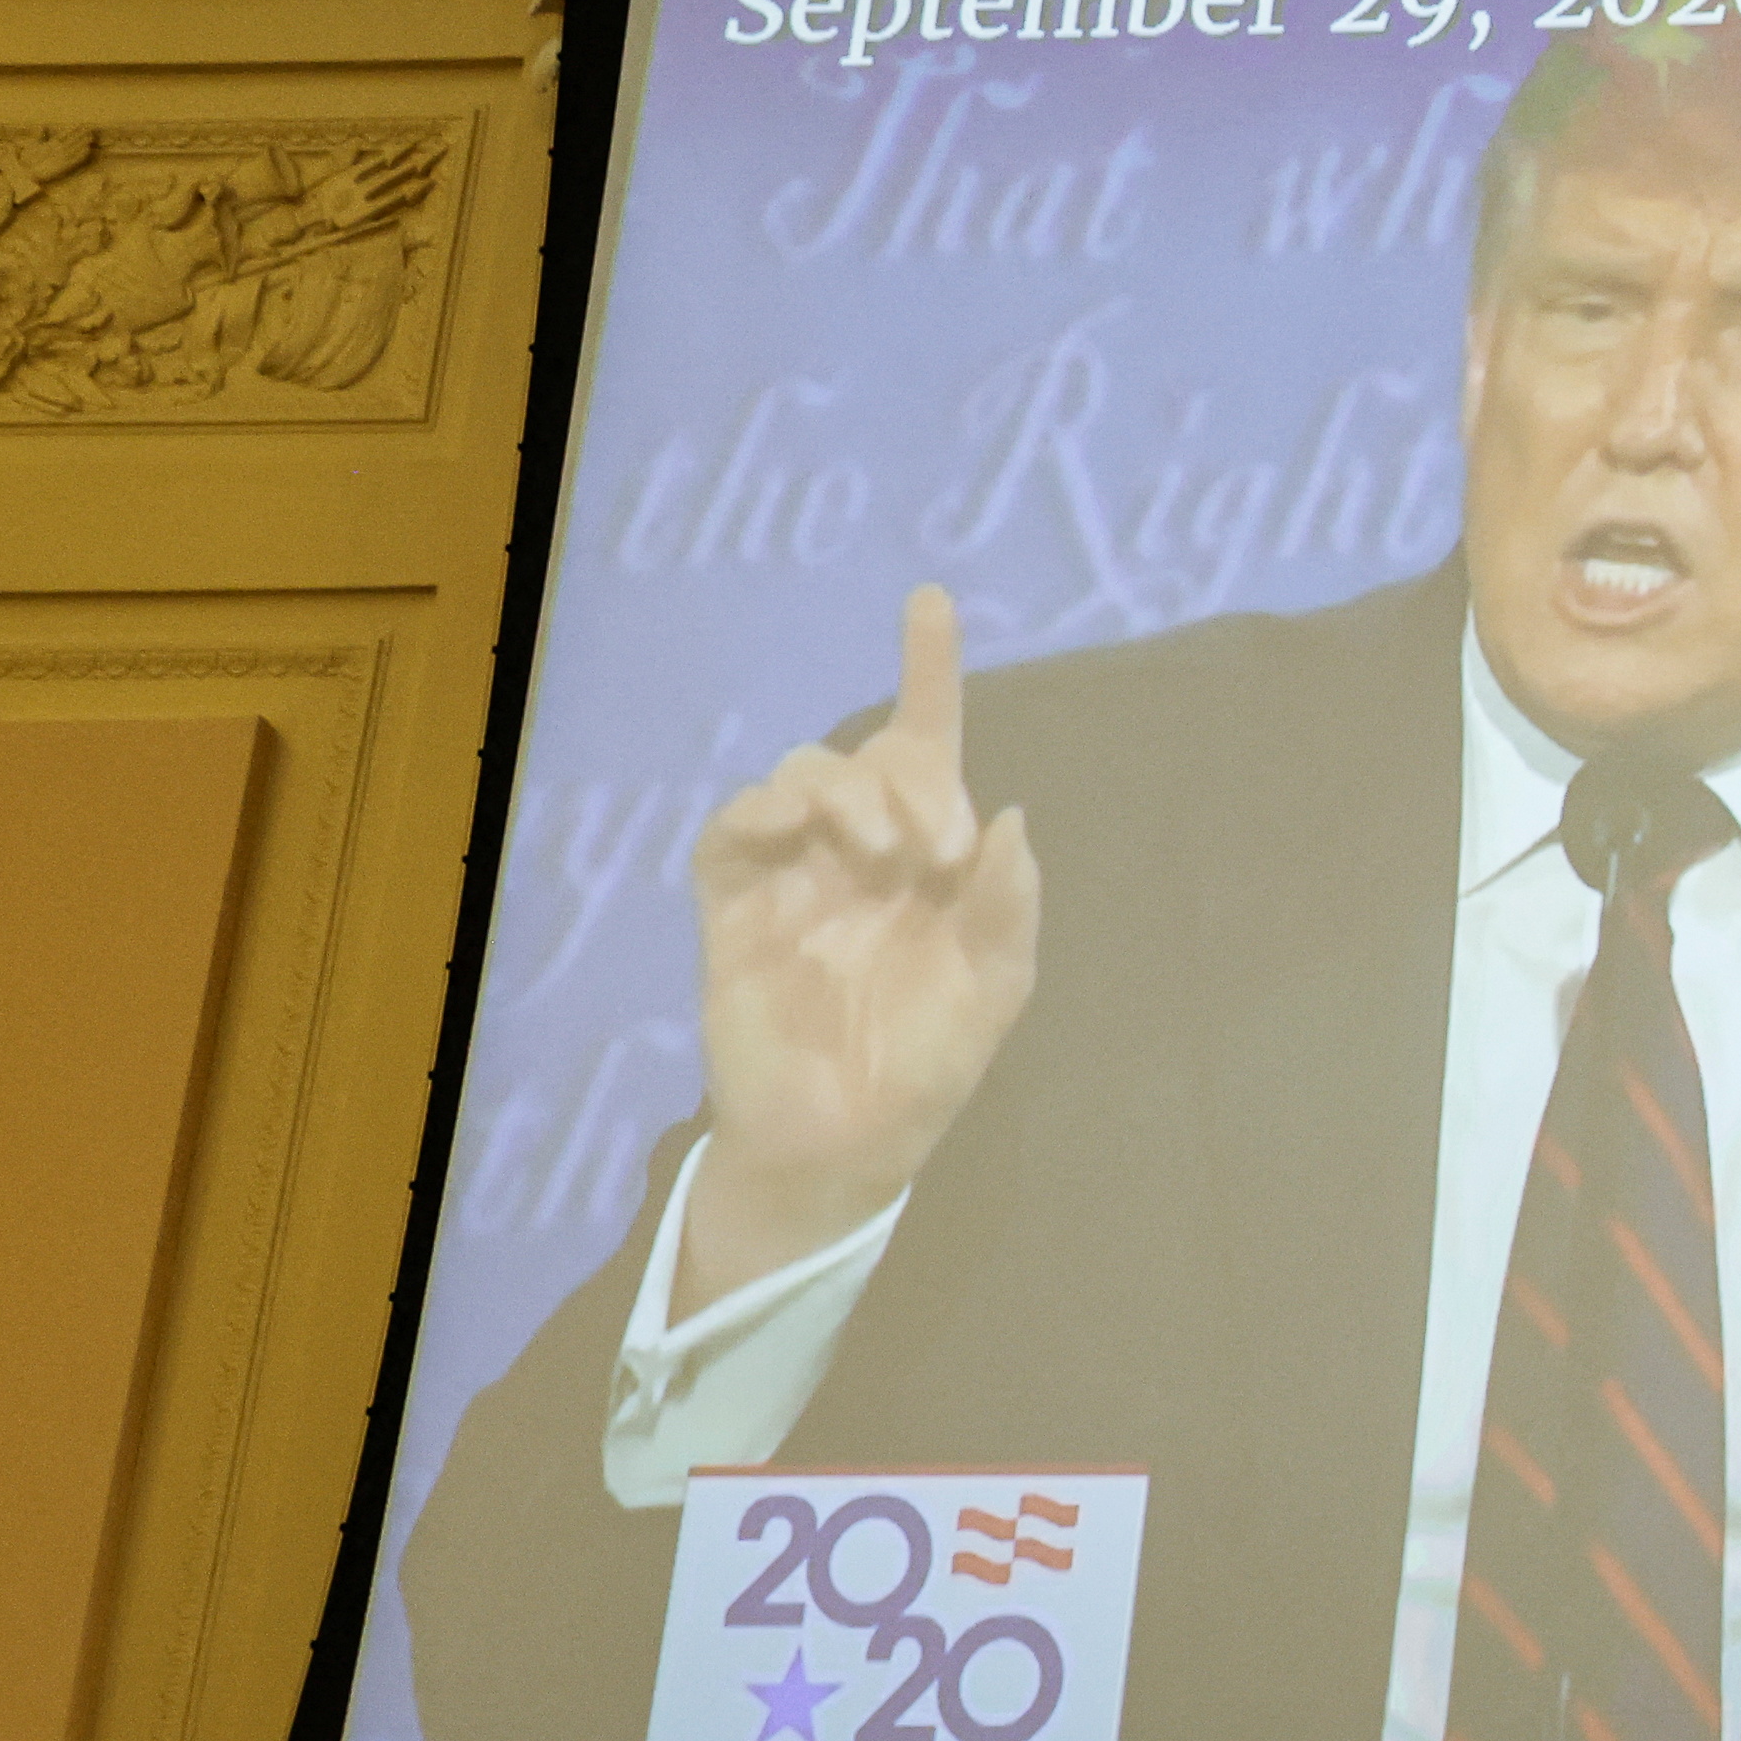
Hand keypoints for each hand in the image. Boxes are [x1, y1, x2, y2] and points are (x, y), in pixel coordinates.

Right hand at [673, 583, 1040, 1312]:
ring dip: (851, 792)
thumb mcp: (993, 988)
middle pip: (873, 754)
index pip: (927, 746)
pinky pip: (736, 823)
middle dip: (912, 779)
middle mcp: (860, 849)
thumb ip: (1008, 905)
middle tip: (937, 853)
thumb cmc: (923, 1066)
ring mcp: (792, 869)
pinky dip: (768, 812)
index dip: (928, 670)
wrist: (844, 1142)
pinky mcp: (731, 898)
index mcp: (929, 860)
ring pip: (805, 772)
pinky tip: (801, 837)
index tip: (932, 599)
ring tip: (888, 856)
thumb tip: (1009, 815)